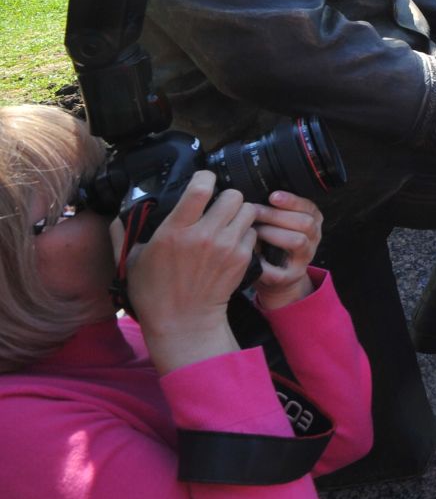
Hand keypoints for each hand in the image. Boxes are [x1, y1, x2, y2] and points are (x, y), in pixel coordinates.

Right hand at [122, 172, 253, 373]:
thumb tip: (119, 213)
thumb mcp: (130, 260)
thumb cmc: (153, 292)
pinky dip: (245, 234)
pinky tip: (232, 242)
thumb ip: (123, 232)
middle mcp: (204, 235)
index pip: (200, 187)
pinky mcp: (241, 259)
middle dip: (226, 196)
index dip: (205, 177)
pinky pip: (252, 233)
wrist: (183, 321)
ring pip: (248, 210)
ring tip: (228, 222)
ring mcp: (226, 247)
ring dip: (239, 213)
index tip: (202, 180)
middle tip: (218, 206)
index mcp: (175, 230)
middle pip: (233, 195)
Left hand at [251, 191, 324, 311]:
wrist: (278, 277)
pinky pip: (281, 271)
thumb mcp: (278, 223)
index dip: (292, 200)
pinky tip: (253, 256)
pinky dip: (265, 264)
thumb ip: (272, 210)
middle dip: (277, 215)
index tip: (273, 196)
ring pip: (299, 241)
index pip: (309, 207)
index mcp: (312, 221)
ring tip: (254, 231)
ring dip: (273, 234)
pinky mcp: (292, 276)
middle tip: (254, 212)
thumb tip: (251, 194)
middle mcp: (313, 238)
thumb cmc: (271, 243)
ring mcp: (305, 258)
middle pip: (305, 223)